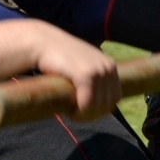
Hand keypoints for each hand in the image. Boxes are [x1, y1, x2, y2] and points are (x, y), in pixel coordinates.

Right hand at [0, 19, 120, 121]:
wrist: (45, 43)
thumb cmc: (62, 57)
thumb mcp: (85, 65)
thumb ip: (94, 78)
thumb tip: (98, 104)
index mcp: (110, 65)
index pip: (115, 97)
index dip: (101, 110)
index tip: (87, 113)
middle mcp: (108, 67)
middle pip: (107, 104)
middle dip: (93, 115)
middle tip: (77, 116)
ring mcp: (98, 71)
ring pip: (97, 106)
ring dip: (85, 115)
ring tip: (72, 113)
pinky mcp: (85, 75)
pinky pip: (87, 103)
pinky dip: (79, 113)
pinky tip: (70, 112)